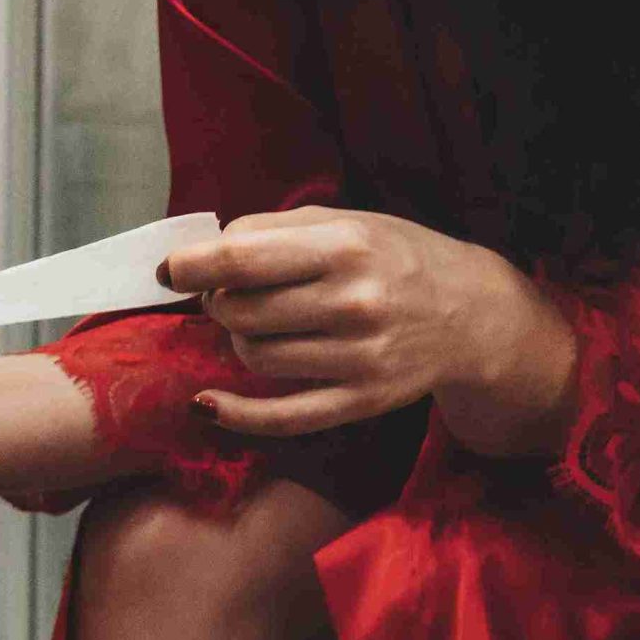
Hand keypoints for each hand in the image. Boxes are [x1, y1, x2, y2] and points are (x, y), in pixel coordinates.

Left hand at [160, 205, 578, 450]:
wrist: (470, 314)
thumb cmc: (396, 259)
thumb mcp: (347, 223)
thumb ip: (275, 231)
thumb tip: (203, 251)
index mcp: (346, 247)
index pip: (242, 258)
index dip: (192, 266)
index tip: (169, 270)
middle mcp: (353, 303)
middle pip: (240, 311)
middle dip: (220, 304)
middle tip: (231, 298)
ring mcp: (359, 358)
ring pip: (255, 357)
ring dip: (240, 342)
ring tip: (260, 327)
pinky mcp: (360, 402)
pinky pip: (279, 416)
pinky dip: (234, 413)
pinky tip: (207, 403)